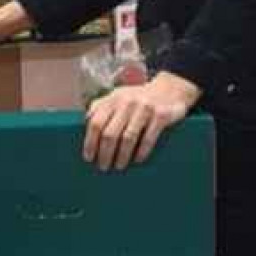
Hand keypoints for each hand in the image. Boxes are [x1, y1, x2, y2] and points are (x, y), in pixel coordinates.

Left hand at [83, 71, 200, 171]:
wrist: (170, 88)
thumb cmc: (138, 98)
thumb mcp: (118, 96)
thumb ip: (101, 107)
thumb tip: (84, 123)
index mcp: (112, 99)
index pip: (95, 123)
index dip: (90, 142)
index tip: (88, 157)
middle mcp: (126, 102)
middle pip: (110, 134)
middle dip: (104, 153)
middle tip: (103, 166)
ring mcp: (144, 108)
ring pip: (128, 138)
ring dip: (121, 156)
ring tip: (118, 166)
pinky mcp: (160, 115)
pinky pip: (148, 138)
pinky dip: (141, 152)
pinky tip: (137, 160)